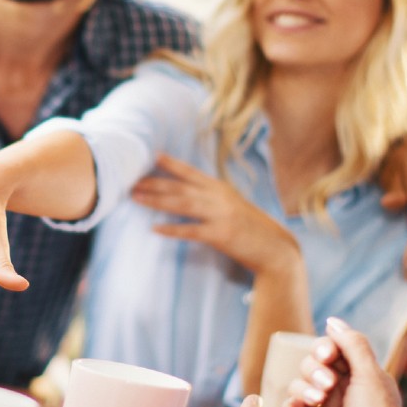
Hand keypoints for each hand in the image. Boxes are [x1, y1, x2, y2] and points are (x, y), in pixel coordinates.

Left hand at [132, 154, 300, 275]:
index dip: (171, 164)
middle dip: (154, 183)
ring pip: (182, 204)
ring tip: (136, 198)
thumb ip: (213, 199)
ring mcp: (221, 215)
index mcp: (222, 189)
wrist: (276, 250)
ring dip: (156, 200)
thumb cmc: (253, 230)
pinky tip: (155, 228)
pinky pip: (191, 231)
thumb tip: (189, 194)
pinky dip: (172, 229)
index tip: (152, 155)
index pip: (191, 173)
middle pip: (180, 187)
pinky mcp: (221, 234)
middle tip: (131, 181)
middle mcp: (219, 197)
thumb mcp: (234, 206)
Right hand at [283, 318, 406, 406]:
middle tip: (329, 384)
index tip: (329, 355)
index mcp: (358, 375)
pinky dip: (291, 406)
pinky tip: (298, 406)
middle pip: (310, 364)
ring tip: (319, 400)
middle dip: (315, 369)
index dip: (325, 348)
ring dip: (305, 388)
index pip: (331, 350)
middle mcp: (339, 390)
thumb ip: (352, 344)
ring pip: (297, 385)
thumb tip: (332, 321)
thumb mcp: (371, 375)